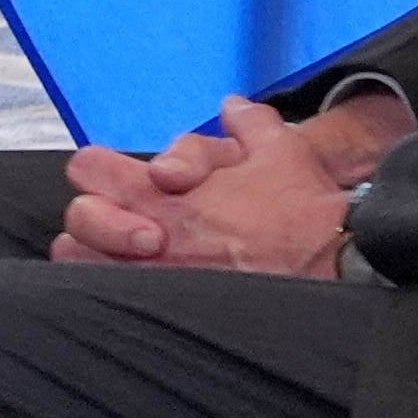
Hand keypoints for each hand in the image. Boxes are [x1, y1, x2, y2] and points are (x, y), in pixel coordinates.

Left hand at [56, 93, 385, 276]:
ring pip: (82, 263)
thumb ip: (248, 125)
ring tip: (124, 257)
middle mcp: (149, 233)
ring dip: (96, 257)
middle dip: (92, 220)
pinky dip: (116, 291)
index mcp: (163, 191)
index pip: (88, 168)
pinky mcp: (168, 310)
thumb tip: (234, 107)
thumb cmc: (305, 213)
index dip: (99, 172)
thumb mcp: (282, 152)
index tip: (117, 181)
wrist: (340, 265)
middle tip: (122, 225)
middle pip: (77, 220)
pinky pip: (112, 300)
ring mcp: (154, 276)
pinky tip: (140, 287)